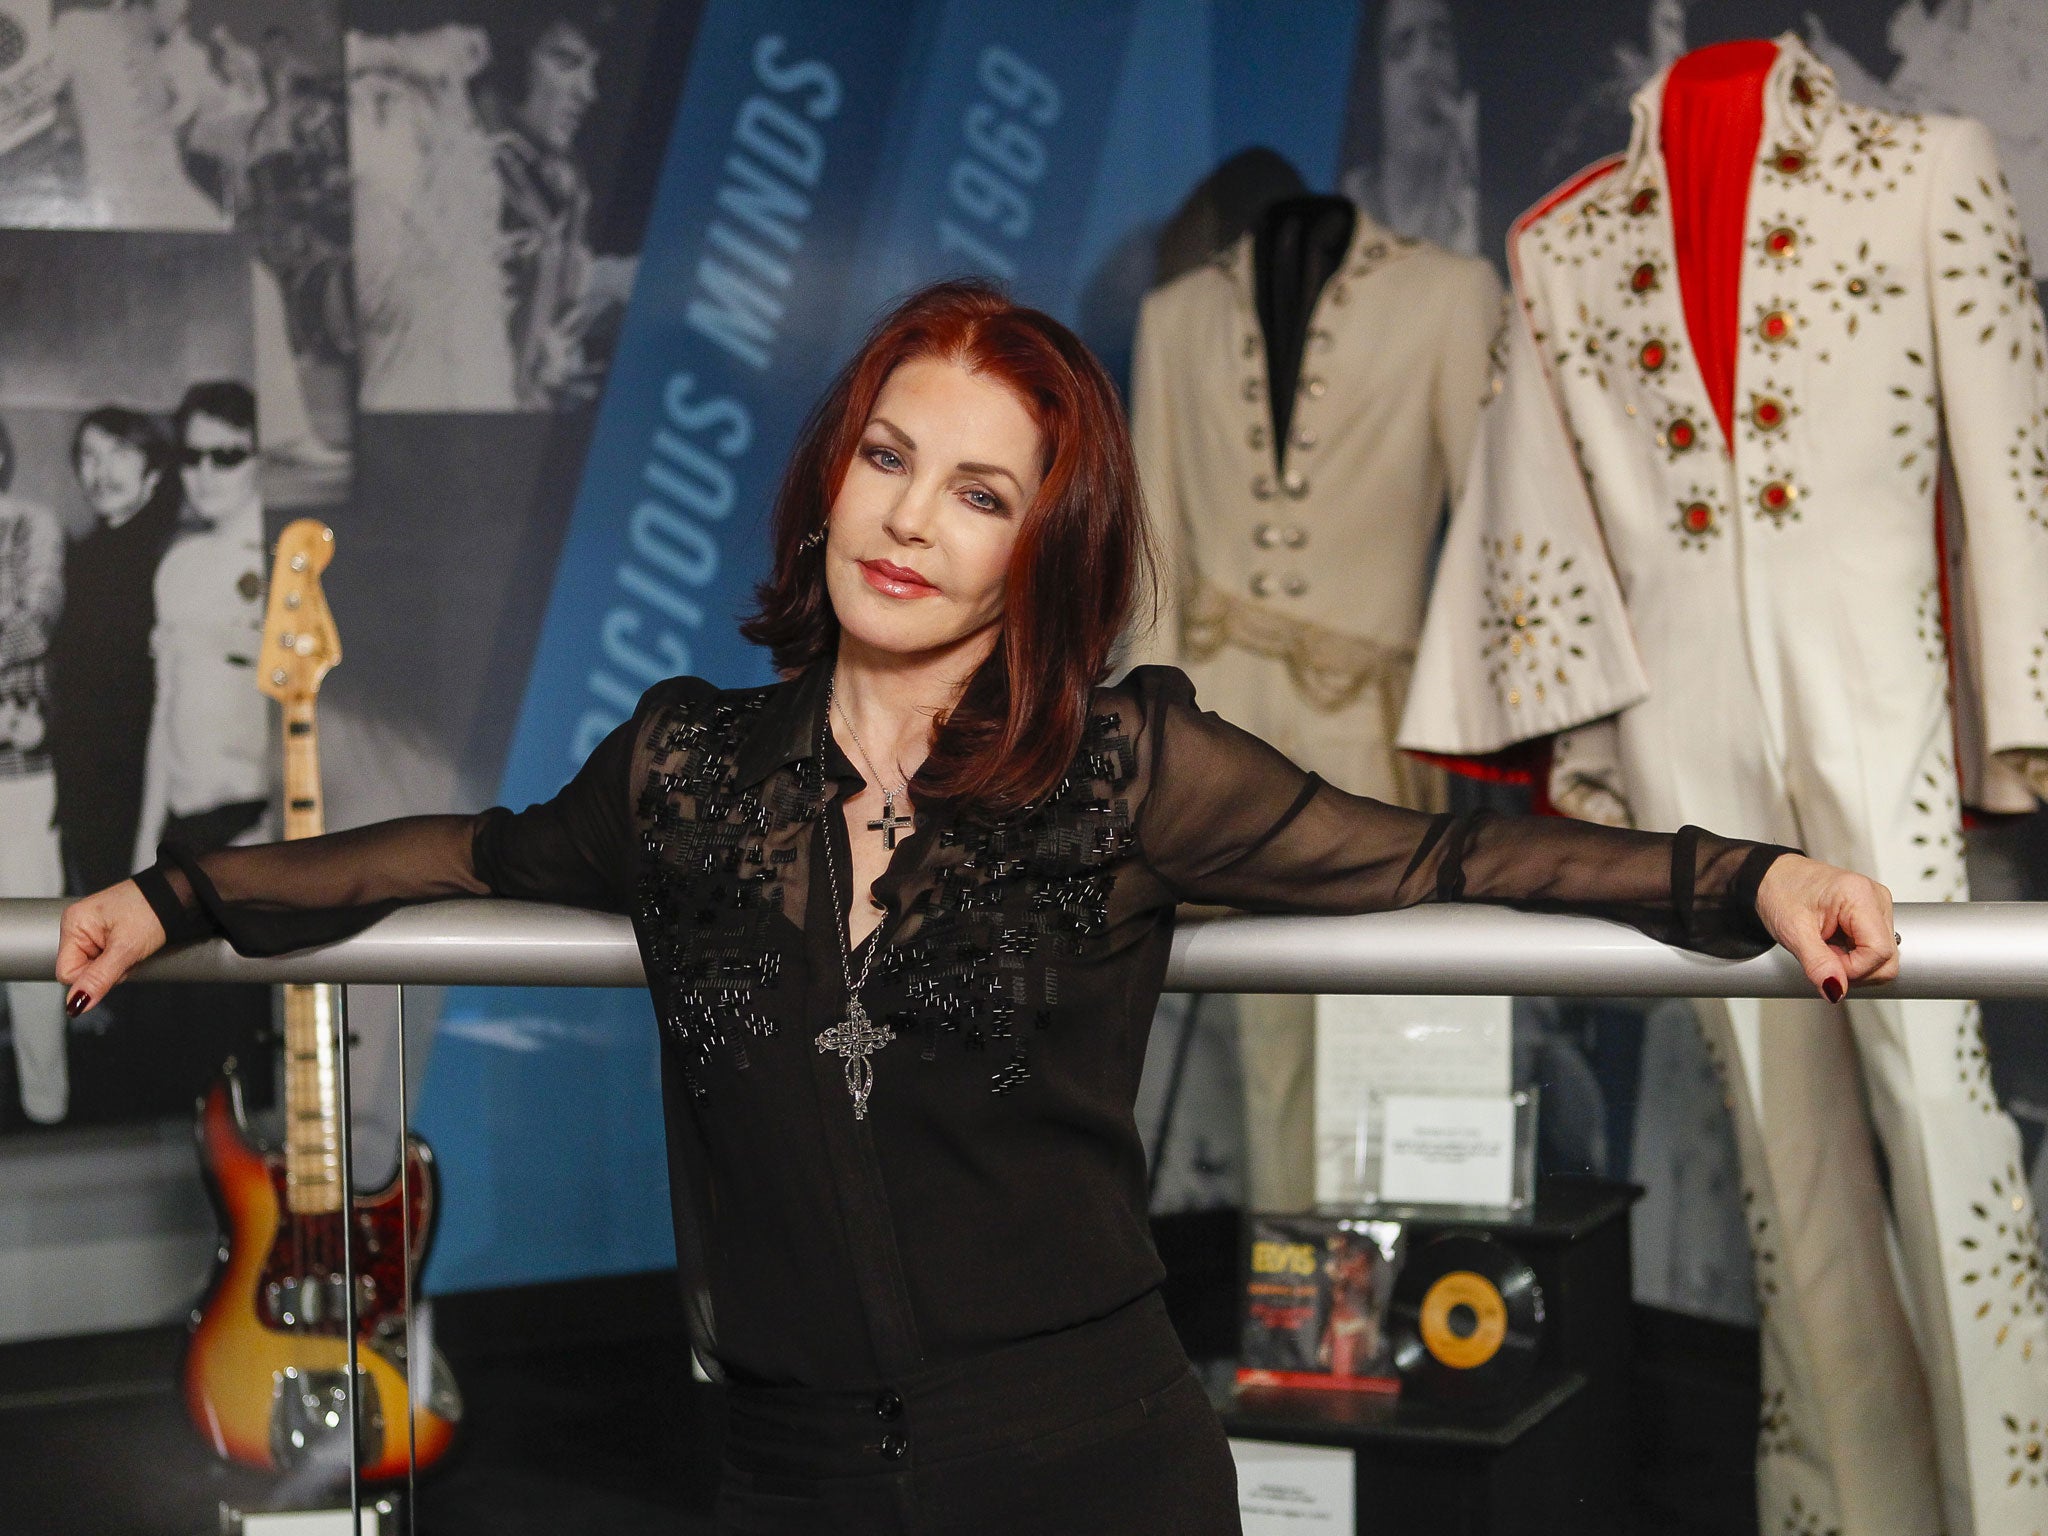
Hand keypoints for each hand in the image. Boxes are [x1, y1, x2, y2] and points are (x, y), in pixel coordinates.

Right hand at [56, 881, 167, 1015]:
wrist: (177, 894)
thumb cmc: (153, 910)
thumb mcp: (126, 948)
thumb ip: (99, 978)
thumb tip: (76, 1004)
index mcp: (74, 924)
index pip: (67, 973)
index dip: (91, 978)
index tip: (114, 965)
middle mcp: (79, 926)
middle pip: (83, 971)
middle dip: (108, 971)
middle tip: (128, 954)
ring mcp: (92, 930)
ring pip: (97, 968)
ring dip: (117, 966)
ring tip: (133, 947)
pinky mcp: (106, 934)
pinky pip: (107, 959)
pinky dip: (122, 959)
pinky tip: (132, 947)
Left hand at [1753, 854, 1899, 1002]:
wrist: (1772, 878)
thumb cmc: (1780, 892)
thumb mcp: (1792, 931)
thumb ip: (1817, 964)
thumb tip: (1836, 990)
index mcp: (1860, 895)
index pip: (1879, 952)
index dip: (1853, 969)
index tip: (1827, 965)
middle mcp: (1876, 899)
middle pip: (1887, 959)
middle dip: (1855, 970)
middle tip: (1824, 957)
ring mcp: (1878, 908)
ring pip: (1884, 959)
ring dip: (1854, 965)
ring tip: (1827, 948)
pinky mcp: (1873, 917)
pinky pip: (1875, 951)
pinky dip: (1854, 957)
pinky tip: (1835, 945)